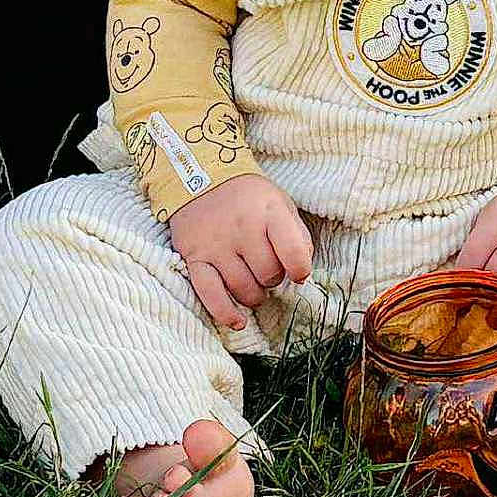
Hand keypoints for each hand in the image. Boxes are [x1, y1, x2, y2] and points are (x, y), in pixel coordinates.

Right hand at [167, 175, 313, 330]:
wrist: (200, 176)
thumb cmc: (248, 197)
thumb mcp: (279, 203)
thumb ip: (296, 235)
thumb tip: (301, 272)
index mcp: (269, 211)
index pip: (293, 252)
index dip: (300, 270)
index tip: (298, 273)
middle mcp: (243, 228)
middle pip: (268, 274)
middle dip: (273, 278)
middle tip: (267, 269)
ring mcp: (216, 244)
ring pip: (243, 288)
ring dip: (254, 295)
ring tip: (253, 283)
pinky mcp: (194, 257)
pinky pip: (210, 294)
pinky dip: (225, 312)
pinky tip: (237, 321)